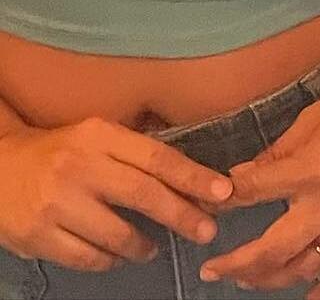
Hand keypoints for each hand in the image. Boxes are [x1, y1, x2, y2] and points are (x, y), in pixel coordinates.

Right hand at [0, 116, 232, 270]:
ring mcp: (58, 203)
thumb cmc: (59, 151)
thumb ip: (132, 153)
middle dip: (181, 215)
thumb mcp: (94, 137)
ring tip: (151, 247)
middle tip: (206, 230)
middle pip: (143, 194)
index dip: (192, 176)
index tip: (222, 191)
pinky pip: (91, 259)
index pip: (155, 156)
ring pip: (118, 235)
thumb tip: (189, 176)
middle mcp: (79, 166)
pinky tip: (115, 253)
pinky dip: (110, 260)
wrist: (1, 167)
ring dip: (143, 246)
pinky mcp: (41, 236)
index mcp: (97, 135)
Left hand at [200, 66, 319, 298]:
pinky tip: (308, 298)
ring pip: (307, 268)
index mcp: (310, 170)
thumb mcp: (312, 117)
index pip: (255, 192)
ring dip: (272, 279)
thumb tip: (244, 175)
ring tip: (246, 280)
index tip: (205, 205)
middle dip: (238, 263)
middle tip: (211, 269)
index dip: (225, 199)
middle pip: (275, 249)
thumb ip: (278, 152)